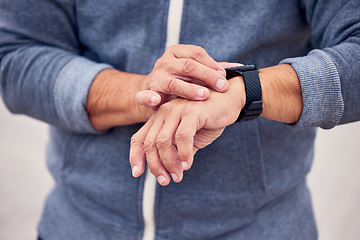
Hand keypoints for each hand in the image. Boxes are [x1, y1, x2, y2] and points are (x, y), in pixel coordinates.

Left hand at [129, 77, 244, 185]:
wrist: (230, 100)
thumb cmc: (209, 119)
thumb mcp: (190, 138)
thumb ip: (178, 151)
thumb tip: (171, 171)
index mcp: (160, 118)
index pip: (140, 138)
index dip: (135, 156)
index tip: (137, 173)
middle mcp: (164, 112)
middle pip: (149, 143)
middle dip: (155, 166)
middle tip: (166, 180)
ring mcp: (176, 110)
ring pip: (163, 142)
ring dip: (169, 163)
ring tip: (178, 176)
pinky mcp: (191, 111)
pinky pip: (182, 137)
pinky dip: (184, 154)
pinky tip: (188, 164)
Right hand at [136, 45, 227, 106]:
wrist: (155, 93)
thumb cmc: (180, 81)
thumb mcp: (195, 73)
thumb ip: (213, 70)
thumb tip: (239, 67)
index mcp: (177, 52)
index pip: (196, 53)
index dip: (212, 64)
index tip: (224, 76)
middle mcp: (165, 62)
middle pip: (188, 66)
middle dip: (207, 76)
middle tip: (222, 87)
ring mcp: (155, 77)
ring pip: (172, 82)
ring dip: (189, 89)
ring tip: (204, 95)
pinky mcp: (146, 93)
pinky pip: (144, 95)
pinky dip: (149, 98)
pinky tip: (156, 100)